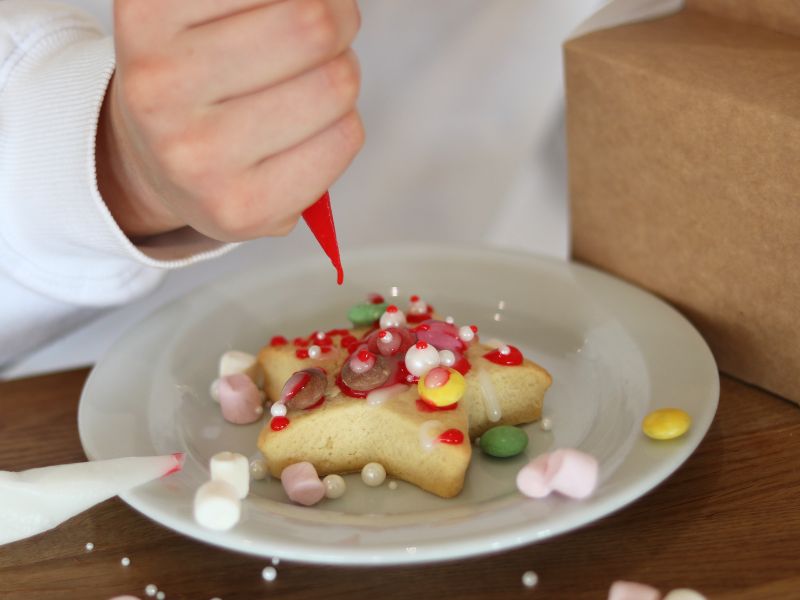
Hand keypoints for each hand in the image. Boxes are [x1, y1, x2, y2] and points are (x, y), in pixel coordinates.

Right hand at [97, 0, 363, 241]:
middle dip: (338, 24)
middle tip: (323, 36)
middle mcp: (161, 84)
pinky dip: (343, 128)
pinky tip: (306, 133)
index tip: (303, 0)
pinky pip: (344, 139)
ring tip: (307, 87)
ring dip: (341, 78)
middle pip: (314, 25)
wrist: (160, 163)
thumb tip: (333, 3)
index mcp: (148, 11)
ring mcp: (197, 155)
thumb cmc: (199, 74)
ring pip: (336, 85)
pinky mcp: (240, 208)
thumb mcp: (202, 7)